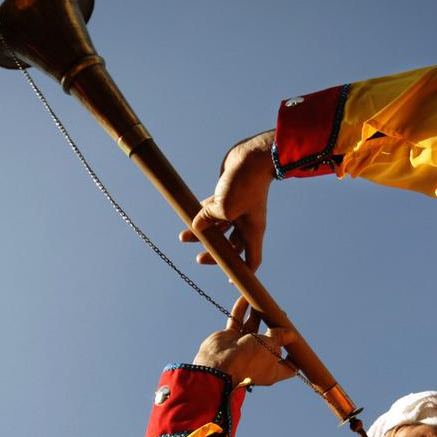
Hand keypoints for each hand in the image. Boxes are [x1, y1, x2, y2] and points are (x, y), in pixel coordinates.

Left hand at [180, 130, 275, 270]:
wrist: (252, 157)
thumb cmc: (245, 185)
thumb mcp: (224, 208)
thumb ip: (208, 220)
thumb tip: (196, 226)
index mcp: (253, 231)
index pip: (251, 260)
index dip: (242, 273)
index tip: (229, 280)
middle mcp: (247, 223)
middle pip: (231, 246)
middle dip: (215, 253)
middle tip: (199, 260)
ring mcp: (239, 209)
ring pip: (219, 228)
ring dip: (202, 233)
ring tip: (183, 238)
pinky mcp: (229, 196)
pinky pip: (214, 211)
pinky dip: (203, 215)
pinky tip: (190, 217)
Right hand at [193, 297, 296, 387]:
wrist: (219, 365)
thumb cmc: (248, 360)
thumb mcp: (272, 346)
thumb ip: (281, 336)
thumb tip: (290, 333)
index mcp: (272, 370)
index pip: (289, 366)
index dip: (296, 356)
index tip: (300, 344)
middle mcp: (258, 359)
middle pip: (271, 342)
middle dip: (276, 328)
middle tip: (281, 316)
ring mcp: (243, 348)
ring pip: (253, 328)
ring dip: (258, 315)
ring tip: (266, 304)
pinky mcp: (230, 338)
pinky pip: (237, 321)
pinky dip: (241, 310)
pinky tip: (246, 299)